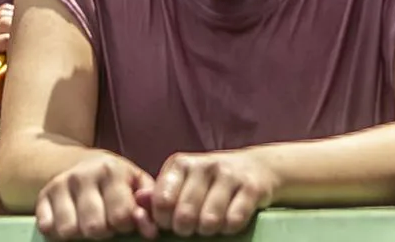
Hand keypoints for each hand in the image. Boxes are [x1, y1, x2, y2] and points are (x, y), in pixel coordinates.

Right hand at [32, 155, 156, 240]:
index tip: (124, 219)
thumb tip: (150, 230)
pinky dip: (58, 232)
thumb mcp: (138, 187)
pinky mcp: (43, 195)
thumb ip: (148, 209)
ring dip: (80, 234)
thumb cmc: (117, 182)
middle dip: (103, 232)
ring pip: (69, 230)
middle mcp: (83, 174)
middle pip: (94, 227)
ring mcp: (60, 183)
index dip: (125, 225)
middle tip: (105, 222)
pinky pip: (47, 228)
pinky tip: (70, 221)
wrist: (82, 163)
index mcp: (112, 170)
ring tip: (88, 223)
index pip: (121, 216)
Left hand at [147, 149, 280, 235]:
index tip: (171, 222)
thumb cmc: (210, 181)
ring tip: (209, 224)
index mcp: (181, 164)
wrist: (256, 167)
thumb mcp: (182, 182)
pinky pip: (234, 220)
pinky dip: (230, 228)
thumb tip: (138, 201)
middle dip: (186, 229)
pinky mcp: (252, 187)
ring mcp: (229, 174)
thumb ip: (159, 194)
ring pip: (209, 220)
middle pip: (184, 215)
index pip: (161, 202)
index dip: (164, 221)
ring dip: (208, 230)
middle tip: (191, 227)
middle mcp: (204, 165)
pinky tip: (228, 221)